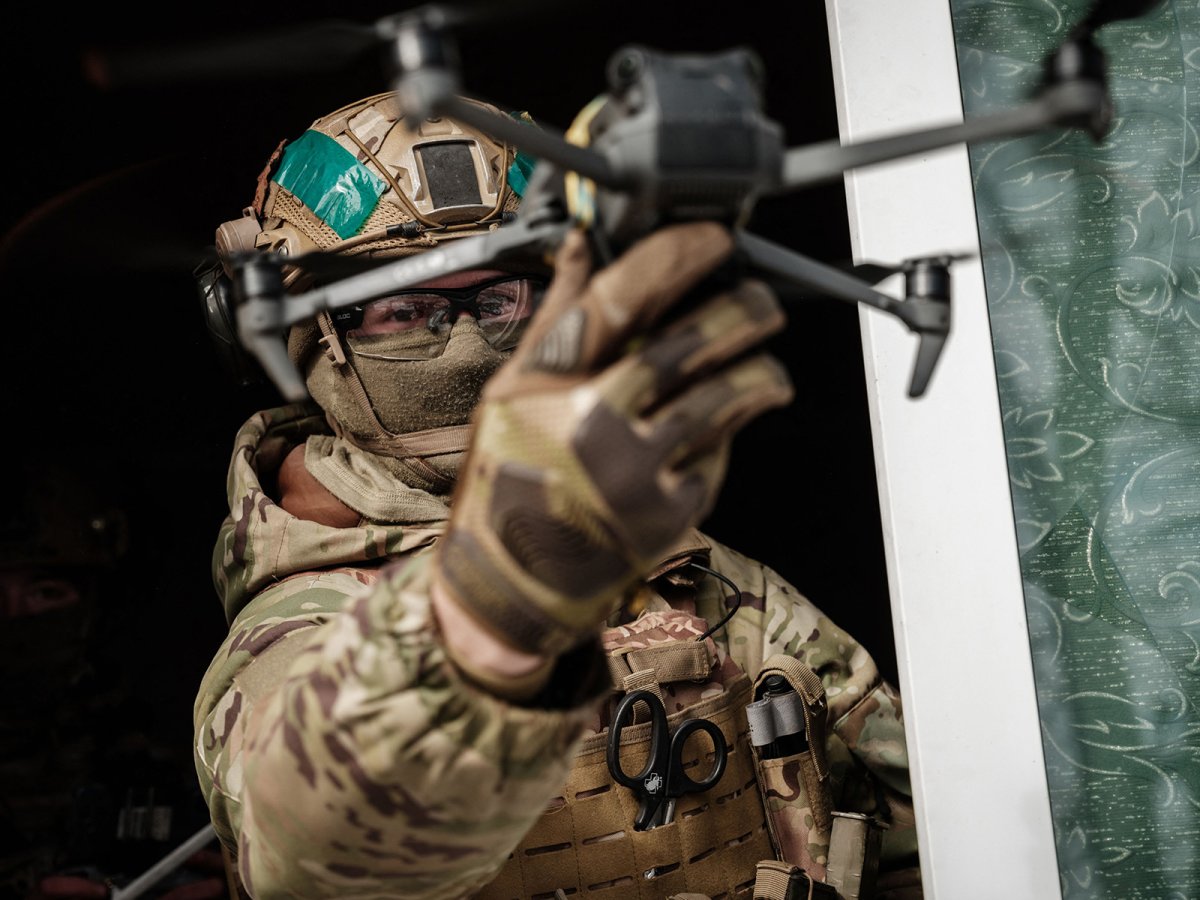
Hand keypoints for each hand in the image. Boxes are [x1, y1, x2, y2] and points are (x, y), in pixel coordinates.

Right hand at [433, 222, 792, 666]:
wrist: (508, 584)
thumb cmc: (505, 479)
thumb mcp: (510, 393)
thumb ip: (555, 318)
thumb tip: (580, 245)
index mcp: (548, 383)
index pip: (623, 296)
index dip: (677, 257)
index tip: (712, 240)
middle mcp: (593, 421)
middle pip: (690, 344)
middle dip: (743, 311)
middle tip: (762, 300)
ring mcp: (636, 470)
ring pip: (725, 396)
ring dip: (758, 369)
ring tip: (765, 361)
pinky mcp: (668, 511)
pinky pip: (720, 452)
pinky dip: (730, 432)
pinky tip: (725, 424)